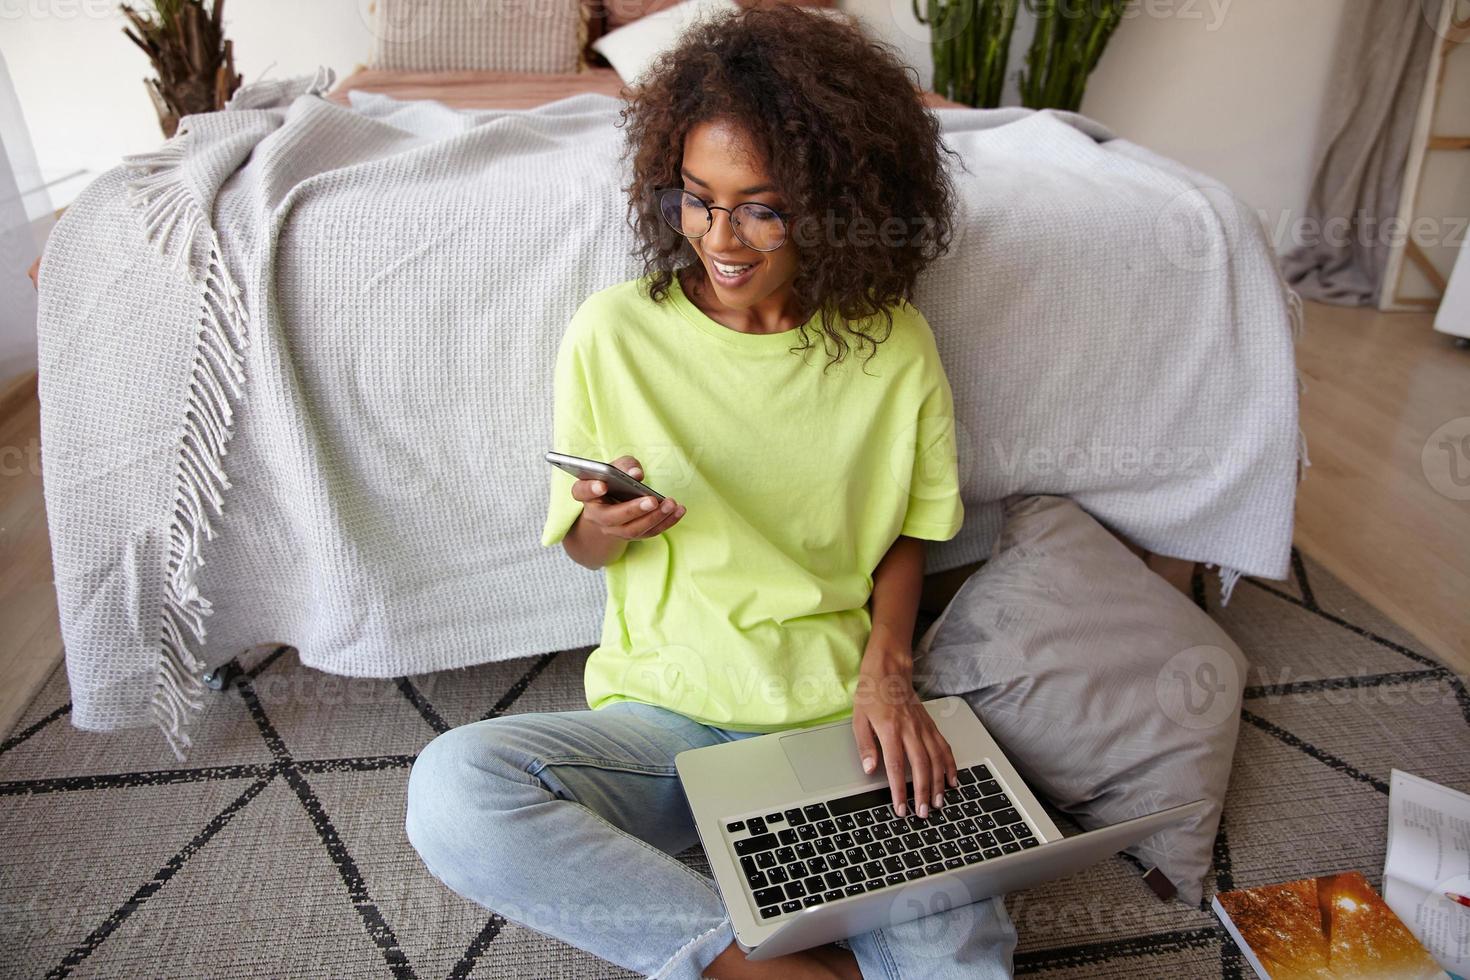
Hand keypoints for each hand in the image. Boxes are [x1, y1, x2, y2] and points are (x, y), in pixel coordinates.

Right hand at [570, 455, 685, 539]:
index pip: (582, 492)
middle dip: (633, 509)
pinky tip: (679, 510)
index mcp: (586, 494)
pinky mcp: (632, 535)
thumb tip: (636, 474)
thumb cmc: (614, 480)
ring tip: (671, 504)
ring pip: (632, 530)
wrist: (613, 503)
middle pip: (612, 517)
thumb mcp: (616, 467)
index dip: (590, 489)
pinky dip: (666, 522)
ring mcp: (614, 529)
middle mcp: (596, 516)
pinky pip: (649, 533)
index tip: (602, 484)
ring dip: (654, 518)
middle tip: (652, 500)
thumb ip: (624, 465)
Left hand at [851, 651, 957, 817]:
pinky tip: (952, 780)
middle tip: (924, 812)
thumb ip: (864, 745)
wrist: (889, 672)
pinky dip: (950, 765)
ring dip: (939, 784)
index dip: (899, 790)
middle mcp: (910, 729)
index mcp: (889, 729)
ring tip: (939, 803)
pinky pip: (944, 747)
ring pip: (936, 760)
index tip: (901, 807)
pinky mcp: (931, 725)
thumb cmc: (871, 695)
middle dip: (924, 792)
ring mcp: (923, 727)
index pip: (895, 766)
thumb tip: (869, 769)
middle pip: (921, 766)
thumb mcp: (858, 719)